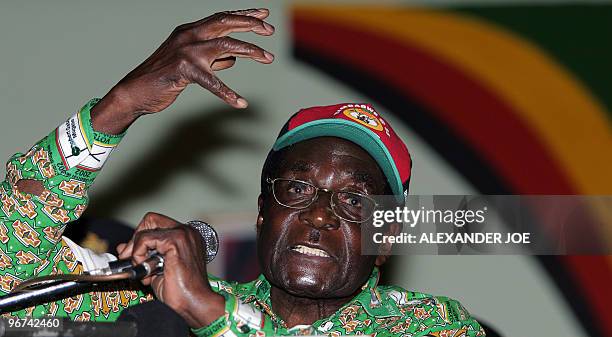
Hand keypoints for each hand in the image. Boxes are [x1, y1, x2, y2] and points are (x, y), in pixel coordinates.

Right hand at [92, 8, 274, 133]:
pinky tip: (240, 103)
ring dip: (250, 51)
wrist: (134, 92)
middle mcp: (188, 36)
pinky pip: (211, 81)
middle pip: (225, 23)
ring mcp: (185, 52)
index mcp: (190, 31)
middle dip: (250, 25)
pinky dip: (227, 93)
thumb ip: (212, 58)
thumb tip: (234, 57)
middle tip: (270, 31)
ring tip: (268, 58)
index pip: (221, 18)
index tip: (264, 16)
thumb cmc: (163, 78)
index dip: (244, 15)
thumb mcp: (191, 62)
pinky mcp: (183, 70)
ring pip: (225, 45)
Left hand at [118, 212, 223, 327]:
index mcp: (186, 236)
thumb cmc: (181, 290)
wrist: (193, 302)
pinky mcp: (175, 241)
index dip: (141, 237)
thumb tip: (123, 247)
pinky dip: (139, 255)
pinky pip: (144, 239)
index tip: (132, 255)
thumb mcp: (157, 268)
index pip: (156, 223)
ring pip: (145, 230)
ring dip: (137, 252)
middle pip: (150, 219)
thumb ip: (144, 254)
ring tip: (146, 271)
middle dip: (135, 239)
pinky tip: (148, 271)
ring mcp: (182, 234)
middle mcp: (187, 231)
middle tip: (130, 259)